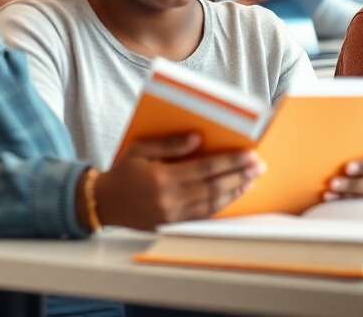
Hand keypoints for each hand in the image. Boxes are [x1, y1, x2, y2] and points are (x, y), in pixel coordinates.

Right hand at [92, 133, 263, 229]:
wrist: (102, 203)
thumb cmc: (122, 171)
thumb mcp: (141, 148)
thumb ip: (170, 144)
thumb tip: (198, 138)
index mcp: (162, 177)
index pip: (206, 168)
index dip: (231, 162)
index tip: (251, 155)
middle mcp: (170, 198)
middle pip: (214, 186)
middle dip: (240, 175)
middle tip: (260, 166)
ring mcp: (172, 214)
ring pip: (212, 202)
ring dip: (235, 191)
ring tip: (252, 179)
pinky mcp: (172, 223)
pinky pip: (203, 214)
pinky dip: (221, 204)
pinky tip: (232, 195)